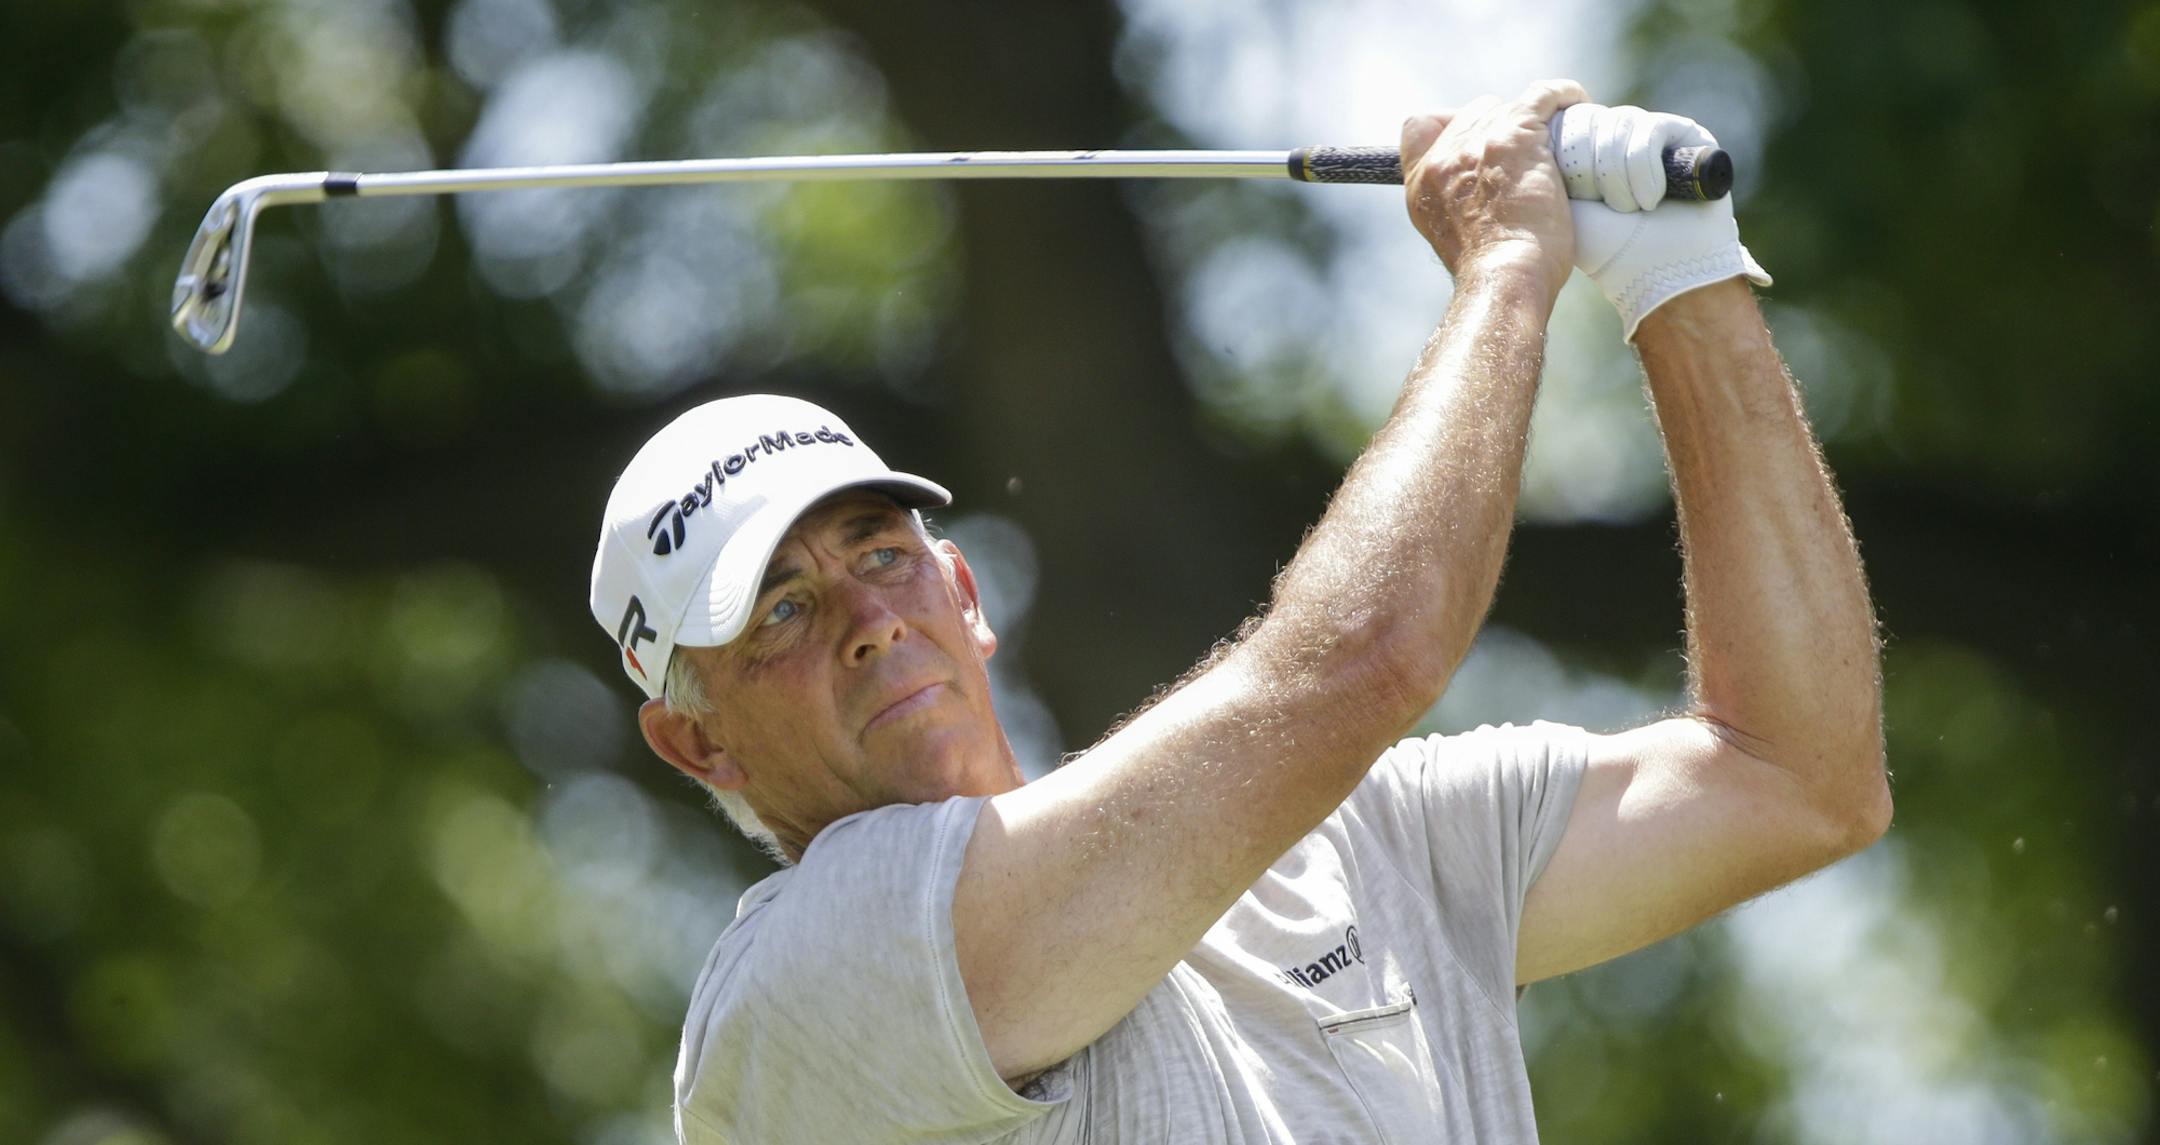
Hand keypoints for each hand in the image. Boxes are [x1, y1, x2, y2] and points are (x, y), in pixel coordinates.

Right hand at [1402, 79, 1587, 299]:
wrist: (1503, 277)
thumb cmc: (1492, 274)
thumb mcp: (1452, 242)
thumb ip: (1457, 210)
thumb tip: (1486, 201)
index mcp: (1422, 183)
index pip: (1419, 128)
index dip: (1449, 126)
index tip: (1477, 142)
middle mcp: (1444, 158)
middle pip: (1474, 114)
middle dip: (1501, 126)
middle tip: (1531, 154)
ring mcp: (1479, 142)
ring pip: (1509, 107)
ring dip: (1535, 118)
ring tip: (1561, 137)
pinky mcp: (1516, 136)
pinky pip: (1542, 96)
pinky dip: (1562, 96)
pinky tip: (1578, 103)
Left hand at [1563, 108, 1771, 340]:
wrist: (1653, 271)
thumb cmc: (1603, 245)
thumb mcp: (1558, 196)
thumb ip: (1545, 154)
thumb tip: (1535, 113)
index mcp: (1583, 147)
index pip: (1565, 118)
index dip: (1568, 157)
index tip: (1577, 197)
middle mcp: (1616, 134)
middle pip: (1589, 118)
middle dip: (1590, 170)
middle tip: (1604, 206)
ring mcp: (1650, 132)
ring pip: (1618, 123)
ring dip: (1617, 177)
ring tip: (1630, 209)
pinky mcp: (1685, 134)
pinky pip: (1650, 129)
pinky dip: (1643, 168)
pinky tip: (1650, 200)